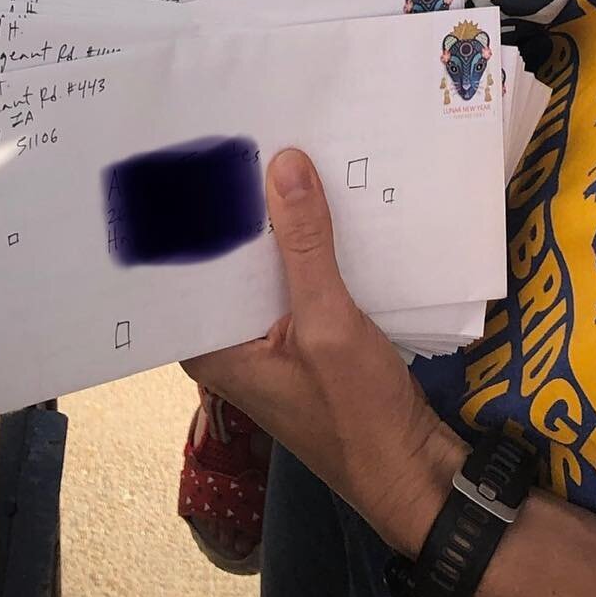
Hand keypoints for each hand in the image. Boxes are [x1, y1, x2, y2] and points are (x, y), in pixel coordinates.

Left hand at [186, 151, 461, 552]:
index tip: (190, 145)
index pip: (182, 266)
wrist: (412, 470)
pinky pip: (292, 275)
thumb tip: (283, 162)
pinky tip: (320, 198)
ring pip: (261, 263)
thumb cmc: (357, 414)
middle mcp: (228, 340)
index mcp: (210, 347)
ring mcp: (266, 337)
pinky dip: (305, 243)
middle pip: (223, 259)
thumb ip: (305, 245)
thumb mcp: (329, 323)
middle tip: (238, 126)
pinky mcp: (302, 334)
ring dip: (275, 219)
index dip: (187, 209)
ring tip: (277, 144)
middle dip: (235, 203)